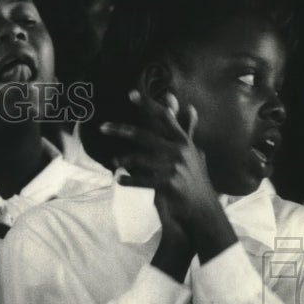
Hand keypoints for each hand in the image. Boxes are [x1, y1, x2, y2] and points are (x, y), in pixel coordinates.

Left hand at [101, 89, 236, 264]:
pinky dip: (126, 180)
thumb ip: (188, 130)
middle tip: (102, 127)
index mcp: (184, 141)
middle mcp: (180, 151)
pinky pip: (139, 179)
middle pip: (144, 135)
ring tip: (116, 164)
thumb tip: (190, 106)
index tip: (131, 93)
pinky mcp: (167, 184)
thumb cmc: (193, 179)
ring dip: (123, 161)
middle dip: (120, 130)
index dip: (148, 105)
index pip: (164, 117)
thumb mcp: (194, 152)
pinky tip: (119, 180)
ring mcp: (173, 167)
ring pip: (138, 159)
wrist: (201, 210)